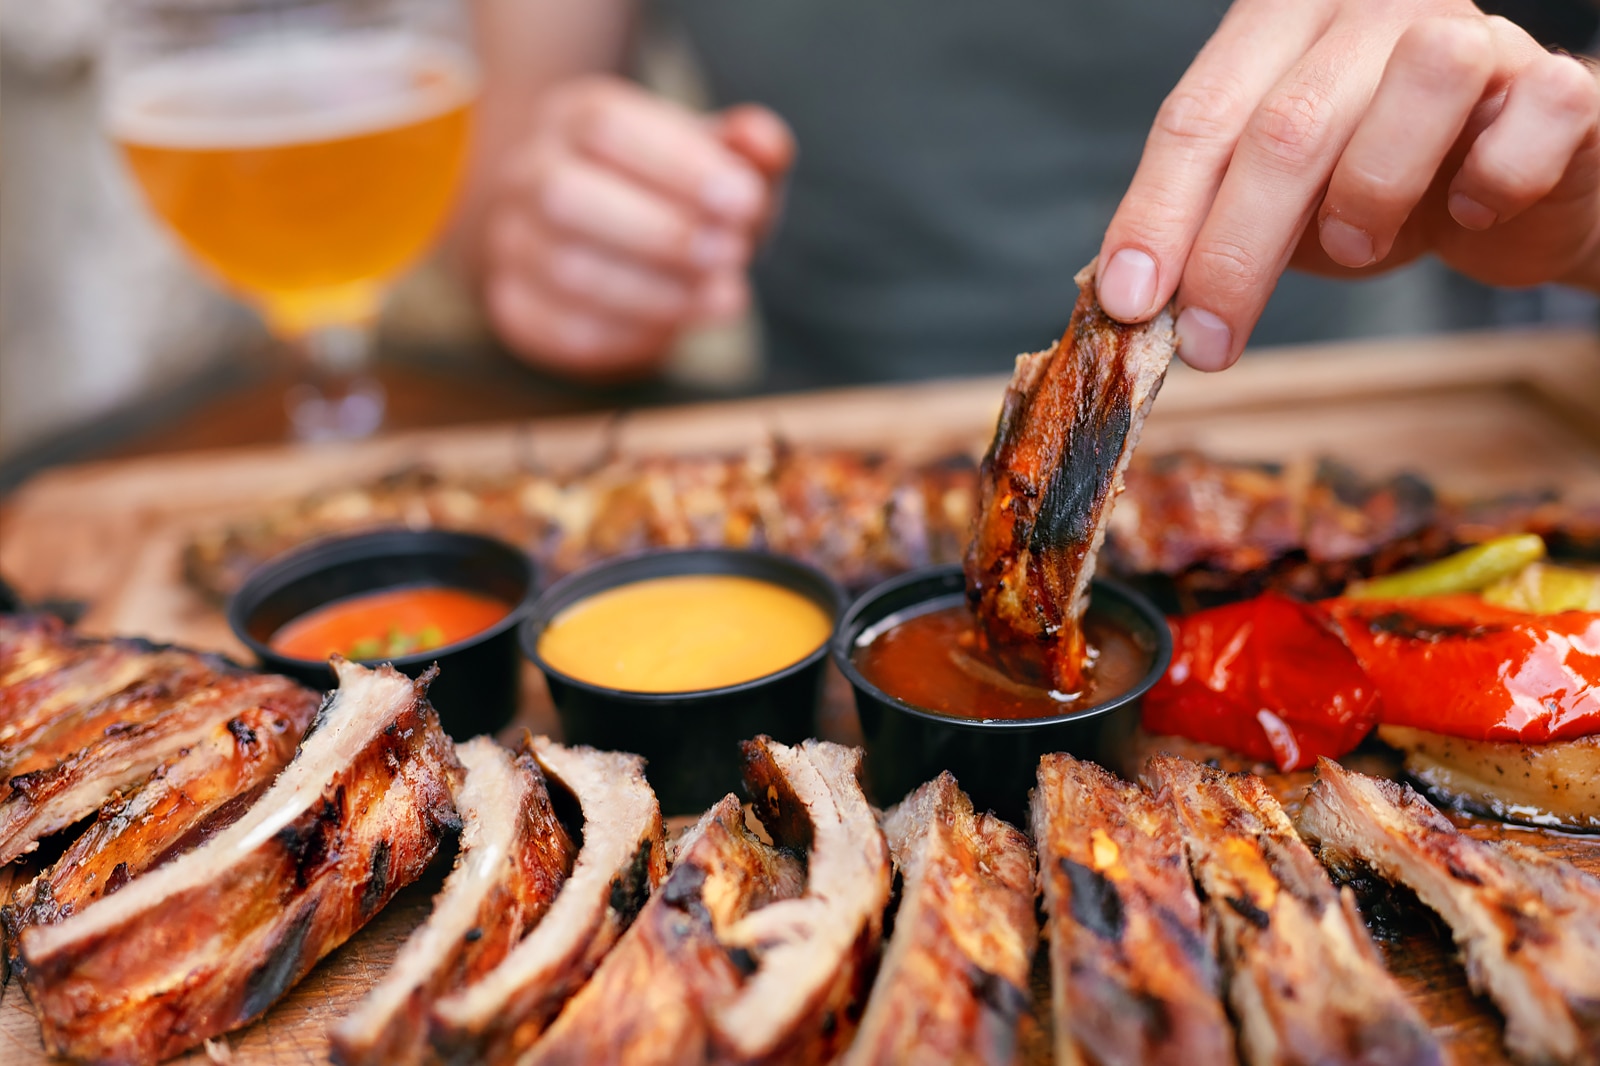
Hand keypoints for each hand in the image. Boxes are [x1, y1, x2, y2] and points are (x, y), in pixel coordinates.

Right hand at [481, 77, 793, 377]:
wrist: (611, 247)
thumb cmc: (676, 195)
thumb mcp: (719, 164)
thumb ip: (746, 150)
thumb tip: (762, 142)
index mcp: (574, 118)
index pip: (606, 125)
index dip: (679, 164)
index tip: (746, 199)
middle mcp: (528, 173)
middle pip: (566, 194)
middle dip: (660, 231)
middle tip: (733, 252)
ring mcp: (513, 242)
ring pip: (567, 269)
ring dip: (657, 290)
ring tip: (725, 296)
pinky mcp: (518, 308)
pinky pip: (566, 328)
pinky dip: (632, 333)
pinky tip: (679, 327)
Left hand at [1095, 1, 1599, 370]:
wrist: (1507, 194)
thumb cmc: (1370, 193)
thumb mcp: (1270, 209)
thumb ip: (1205, 230)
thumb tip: (1130, 304)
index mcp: (1275, 27)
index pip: (1197, 116)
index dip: (1156, 213)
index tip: (1128, 302)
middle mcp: (1368, 10)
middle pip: (1286, 125)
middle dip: (1234, 252)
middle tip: (1207, 342)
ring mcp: (1470, 34)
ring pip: (1419, 81)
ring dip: (1371, 191)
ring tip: (1358, 243)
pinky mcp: (1555, 84)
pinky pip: (1532, 115)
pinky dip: (1494, 180)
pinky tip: (1471, 210)